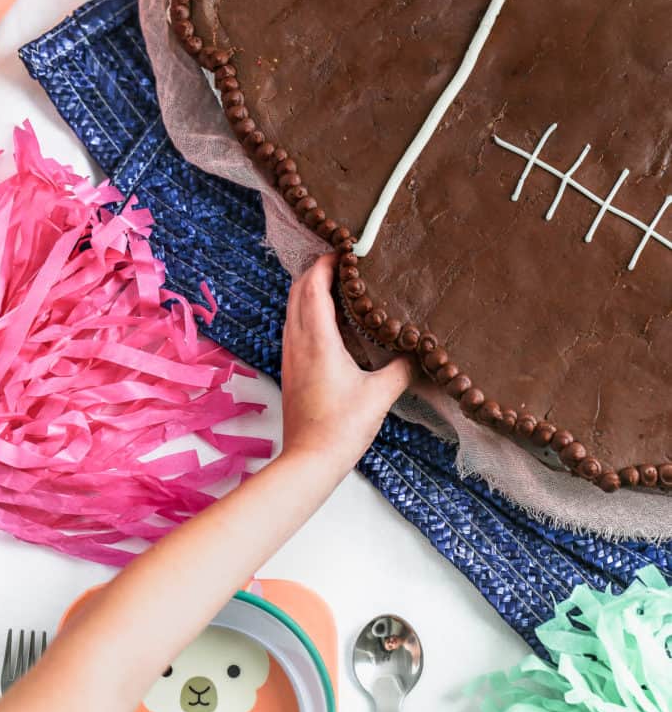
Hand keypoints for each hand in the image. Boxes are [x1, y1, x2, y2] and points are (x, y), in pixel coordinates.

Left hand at [281, 254, 412, 474]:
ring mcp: (290, 356)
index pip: (314, 287)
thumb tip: (421, 351)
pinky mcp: (290, 369)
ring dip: (309, 290)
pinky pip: (294, 327)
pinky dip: (307, 311)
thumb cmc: (342, 427)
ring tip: (338, 283)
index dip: (327, 263)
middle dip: (317, 270)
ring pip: (292, 308)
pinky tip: (329, 321)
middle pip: (297, 291)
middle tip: (344, 261)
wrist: (309, 460)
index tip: (346, 251)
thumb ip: (402, 368)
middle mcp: (297, 342)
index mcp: (317, 340)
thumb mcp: (380, 395)